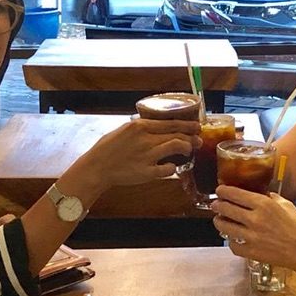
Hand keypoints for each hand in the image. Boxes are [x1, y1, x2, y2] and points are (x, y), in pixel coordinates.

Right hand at [68, 118, 200, 195]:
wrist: (96, 167)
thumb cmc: (107, 148)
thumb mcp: (123, 129)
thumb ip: (141, 127)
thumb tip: (157, 125)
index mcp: (140, 126)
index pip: (170, 122)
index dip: (186, 124)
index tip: (196, 125)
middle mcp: (145, 138)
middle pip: (176, 134)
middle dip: (191, 136)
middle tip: (198, 139)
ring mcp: (147, 155)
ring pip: (176, 147)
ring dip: (186, 148)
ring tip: (190, 150)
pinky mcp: (146, 172)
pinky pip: (167, 168)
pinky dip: (173, 167)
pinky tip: (173, 166)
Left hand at [212, 185, 295, 274]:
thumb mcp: (286, 203)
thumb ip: (270, 197)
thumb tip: (259, 193)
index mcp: (263, 204)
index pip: (235, 194)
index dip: (224, 191)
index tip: (219, 190)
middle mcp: (254, 219)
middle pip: (226, 209)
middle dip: (218, 205)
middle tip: (216, 204)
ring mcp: (251, 237)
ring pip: (225, 227)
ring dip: (219, 222)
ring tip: (218, 220)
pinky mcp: (251, 252)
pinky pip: (233, 246)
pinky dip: (231, 241)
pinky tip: (232, 238)